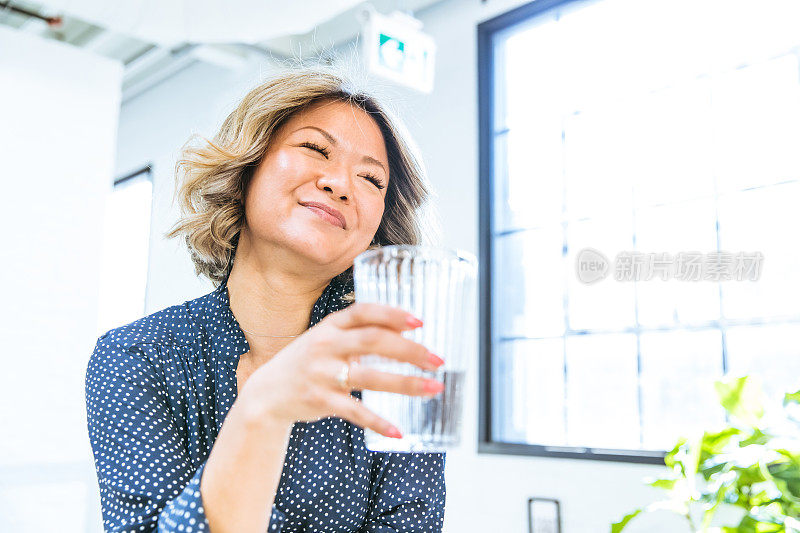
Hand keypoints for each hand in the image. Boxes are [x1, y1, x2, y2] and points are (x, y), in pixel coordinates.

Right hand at [239, 302, 444, 438]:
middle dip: (410, 350)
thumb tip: (406, 332)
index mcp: (330, 326)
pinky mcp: (320, 401)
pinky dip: (378, 422)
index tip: (419, 321)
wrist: (266, 394)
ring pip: (370, 377)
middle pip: (373, 341)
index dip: (392, 314)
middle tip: (438, 360)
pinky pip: (355, 412)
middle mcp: (325, 346)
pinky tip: (398, 431)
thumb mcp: (327, 340)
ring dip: (406, 384)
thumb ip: (360, 334)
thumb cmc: (307, 362)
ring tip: (434, 388)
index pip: (363, 312)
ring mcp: (322, 374)